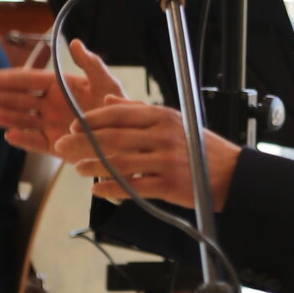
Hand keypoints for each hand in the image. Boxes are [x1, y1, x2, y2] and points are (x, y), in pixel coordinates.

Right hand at [0, 39, 123, 156]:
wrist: (128, 136)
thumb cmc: (119, 106)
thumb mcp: (106, 82)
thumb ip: (92, 64)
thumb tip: (76, 43)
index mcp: (60, 86)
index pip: (30, 80)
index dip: (9, 79)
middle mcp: (52, 105)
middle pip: (20, 100)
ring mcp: (52, 125)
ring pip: (23, 120)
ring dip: (5, 117)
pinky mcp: (56, 146)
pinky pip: (36, 142)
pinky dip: (24, 140)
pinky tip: (10, 135)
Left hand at [56, 99, 241, 212]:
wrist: (231, 174)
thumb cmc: (200, 148)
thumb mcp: (174, 121)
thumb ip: (138, 111)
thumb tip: (107, 102)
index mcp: (163, 117)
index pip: (119, 115)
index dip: (92, 120)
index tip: (74, 126)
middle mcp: (164, 136)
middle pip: (114, 138)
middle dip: (83, 143)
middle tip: (62, 147)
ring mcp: (167, 161)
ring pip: (120, 163)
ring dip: (93, 166)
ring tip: (76, 169)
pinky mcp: (170, 185)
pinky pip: (134, 187)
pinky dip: (113, 189)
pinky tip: (98, 190)